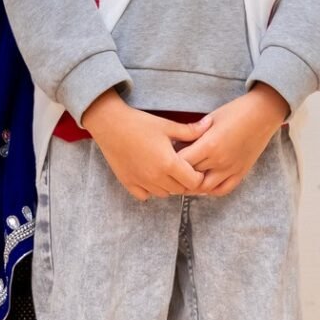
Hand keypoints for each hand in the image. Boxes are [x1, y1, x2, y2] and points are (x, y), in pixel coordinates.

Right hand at [79, 90, 210, 201]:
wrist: (109, 123)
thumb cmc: (139, 122)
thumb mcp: (167, 125)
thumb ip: (190, 131)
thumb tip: (210, 125)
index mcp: (169, 163)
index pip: (194, 182)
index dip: (199, 176)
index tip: (197, 167)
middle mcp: (156, 177)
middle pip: (180, 190)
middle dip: (186, 181)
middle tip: (184, 169)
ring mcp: (141, 182)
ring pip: (164, 194)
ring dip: (170, 186)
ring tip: (168, 172)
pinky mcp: (128, 182)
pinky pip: (145, 196)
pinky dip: (151, 190)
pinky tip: (151, 176)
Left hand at [177, 85, 289, 197]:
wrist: (263, 114)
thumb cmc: (235, 111)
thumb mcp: (210, 119)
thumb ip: (193, 134)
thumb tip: (176, 144)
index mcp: (209, 145)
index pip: (181, 162)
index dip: (169, 162)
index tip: (163, 158)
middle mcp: (219, 161)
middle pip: (190, 176)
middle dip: (177, 175)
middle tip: (168, 171)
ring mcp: (231, 169)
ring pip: (205, 188)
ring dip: (192, 186)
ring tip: (183, 180)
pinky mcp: (241, 173)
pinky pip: (223, 190)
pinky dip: (210, 190)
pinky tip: (202, 185)